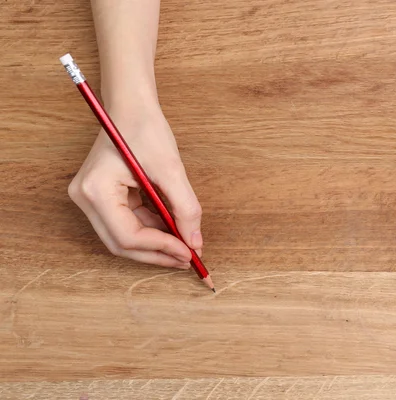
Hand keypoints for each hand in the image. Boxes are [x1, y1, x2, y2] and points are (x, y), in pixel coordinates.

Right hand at [68, 105, 202, 268]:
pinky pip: (129, 223)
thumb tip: (195, 243)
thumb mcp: (170, 169)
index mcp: (96, 190)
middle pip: (122, 244)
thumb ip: (184, 208)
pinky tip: (173, 230)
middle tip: (187, 259)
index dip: (161, 248)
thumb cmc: (145, 128)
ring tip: (186, 246)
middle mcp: (87, 199)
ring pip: (126, 237)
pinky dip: (153, 229)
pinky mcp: (104, 198)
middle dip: (158, 253)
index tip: (189, 252)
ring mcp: (92, 199)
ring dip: (157, 243)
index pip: (127, 236)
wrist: (131, 106)